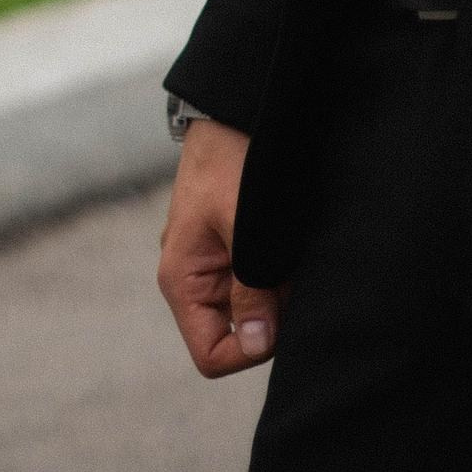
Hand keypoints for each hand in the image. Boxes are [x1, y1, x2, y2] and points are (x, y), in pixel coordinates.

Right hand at [157, 119, 284, 376]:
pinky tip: (289, 249)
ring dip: (278, 294)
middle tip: (288, 278)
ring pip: (254, 311)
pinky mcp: (233, 254)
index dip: (250, 349)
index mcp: (182, 281)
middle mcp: (193, 281)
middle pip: (236, 334)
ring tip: (289, 256)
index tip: (278, 314)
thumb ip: (250, 286)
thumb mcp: (243, 226)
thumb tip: (257, 342)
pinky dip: (279, 276)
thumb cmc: (231, 166)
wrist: (231, 117)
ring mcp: (213, 268)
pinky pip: (260, 285)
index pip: (211, 354)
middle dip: (270, 316)